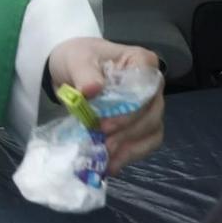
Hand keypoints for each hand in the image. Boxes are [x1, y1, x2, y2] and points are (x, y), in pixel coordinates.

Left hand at [47, 37, 164, 173]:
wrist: (69, 70)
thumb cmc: (77, 59)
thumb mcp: (76, 59)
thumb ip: (84, 73)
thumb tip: (93, 89)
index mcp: (141, 62)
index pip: (146, 89)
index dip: (130, 110)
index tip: (104, 125)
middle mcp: (152, 85)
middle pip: (151, 113)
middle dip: (127, 133)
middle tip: (103, 145)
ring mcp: (149, 107)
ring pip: (152, 131)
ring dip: (130, 147)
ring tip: (106, 158)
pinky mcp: (142, 125)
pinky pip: (146, 144)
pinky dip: (130, 155)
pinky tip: (111, 164)